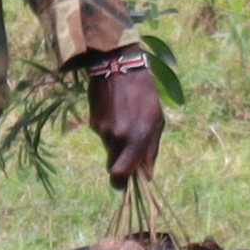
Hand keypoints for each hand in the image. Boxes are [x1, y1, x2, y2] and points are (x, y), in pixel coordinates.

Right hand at [85, 50, 164, 186]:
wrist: (118, 67)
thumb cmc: (144, 94)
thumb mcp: (157, 122)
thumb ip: (151, 150)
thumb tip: (147, 175)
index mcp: (136, 139)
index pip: (121, 174)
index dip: (121, 183)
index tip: (124, 182)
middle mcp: (118, 138)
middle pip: (113, 166)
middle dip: (119, 164)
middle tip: (128, 151)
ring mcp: (102, 130)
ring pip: (109, 148)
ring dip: (116, 142)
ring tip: (125, 119)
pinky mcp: (93, 122)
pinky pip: (102, 134)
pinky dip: (109, 128)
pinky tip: (116, 111)